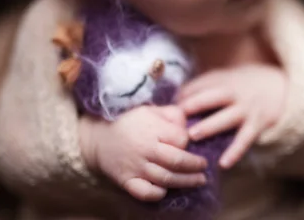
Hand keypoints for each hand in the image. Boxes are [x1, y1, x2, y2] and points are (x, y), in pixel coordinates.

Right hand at [79, 105, 207, 201]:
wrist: (98, 137)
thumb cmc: (131, 121)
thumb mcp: (151, 109)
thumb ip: (173, 114)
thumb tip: (189, 126)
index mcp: (153, 129)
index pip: (181, 139)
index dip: (188, 141)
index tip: (189, 142)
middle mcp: (145, 149)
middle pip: (177, 161)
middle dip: (195, 166)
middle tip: (204, 167)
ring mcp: (135, 167)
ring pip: (166, 179)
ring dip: (186, 182)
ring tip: (199, 180)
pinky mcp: (126, 181)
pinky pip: (146, 193)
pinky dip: (159, 193)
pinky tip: (167, 189)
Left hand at [178, 64, 286, 168]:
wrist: (281, 87)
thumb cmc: (245, 84)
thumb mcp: (228, 77)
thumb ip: (204, 85)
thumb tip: (175, 97)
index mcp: (225, 81)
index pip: (202, 84)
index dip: (185, 94)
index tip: (168, 106)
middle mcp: (236, 93)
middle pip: (214, 96)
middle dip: (196, 104)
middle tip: (177, 115)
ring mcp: (247, 109)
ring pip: (228, 118)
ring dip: (210, 126)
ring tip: (193, 135)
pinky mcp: (259, 124)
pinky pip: (245, 139)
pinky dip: (235, 151)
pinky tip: (223, 164)